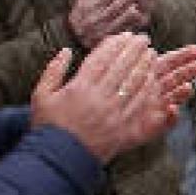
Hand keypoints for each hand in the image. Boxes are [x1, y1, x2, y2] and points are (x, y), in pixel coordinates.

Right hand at [31, 35, 195, 162]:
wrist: (59, 159)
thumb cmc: (48, 126)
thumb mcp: (41, 95)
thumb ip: (53, 71)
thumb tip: (65, 51)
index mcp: (79, 87)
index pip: (101, 59)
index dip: (115, 45)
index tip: (124, 35)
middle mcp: (98, 97)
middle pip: (122, 67)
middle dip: (134, 50)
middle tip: (144, 39)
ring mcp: (113, 113)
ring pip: (134, 83)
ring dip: (145, 66)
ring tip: (152, 54)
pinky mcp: (123, 127)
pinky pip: (140, 104)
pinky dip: (148, 90)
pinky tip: (154, 80)